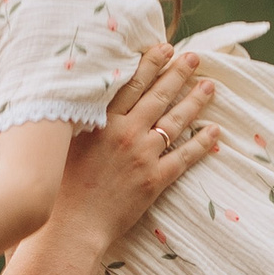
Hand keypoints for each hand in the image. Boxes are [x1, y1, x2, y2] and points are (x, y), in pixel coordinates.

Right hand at [54, 46, 218, 242]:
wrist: (71, 226)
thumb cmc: (59, 188)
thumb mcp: (63, 144)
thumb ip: (77, 120)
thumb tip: (78, 99)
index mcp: (102, 122)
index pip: (132, 83)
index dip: (151, 63)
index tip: (164, 47)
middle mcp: (126, 133)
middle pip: (158, 96)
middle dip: (178, 73)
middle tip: (194, 57)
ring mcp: (143, 155)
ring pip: (176, 121)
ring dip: (195, 101)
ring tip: (209, 86)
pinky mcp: (155, 179)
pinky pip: (185, 157)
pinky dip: (202, 144)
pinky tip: (214, 131)